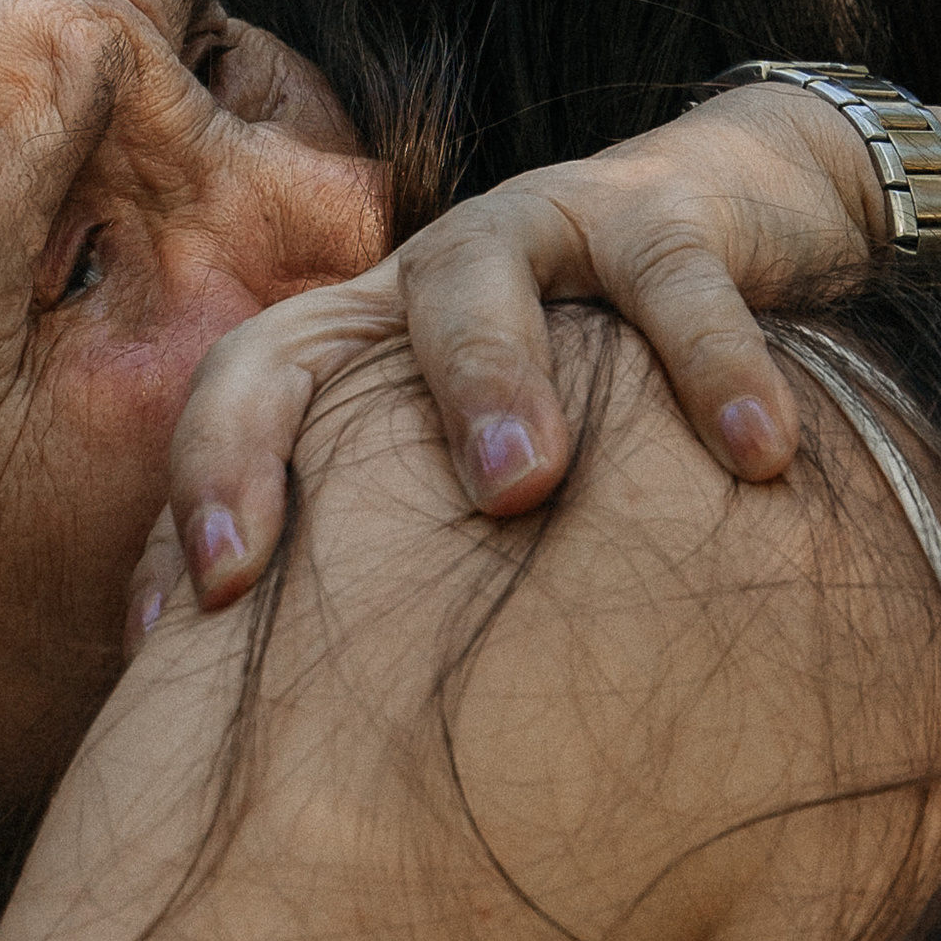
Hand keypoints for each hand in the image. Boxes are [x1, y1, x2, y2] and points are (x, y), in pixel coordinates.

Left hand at [149, 85, 888, 618]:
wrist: (759, 211)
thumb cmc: (611, 381)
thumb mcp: (500, 456)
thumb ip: (422, 548)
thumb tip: (325, 730)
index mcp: (371, 340)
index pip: (241, 396)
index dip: (198, 492)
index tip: (181, 617)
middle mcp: (427, 278)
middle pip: (306, 334)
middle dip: (260, 444)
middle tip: (257, 571)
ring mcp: (541, 227)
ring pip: (476, 278)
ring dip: (489, 379)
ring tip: (523, 490)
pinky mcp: (668, 211)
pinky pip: (680, 281)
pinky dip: (718, 364)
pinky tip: (760, 456)